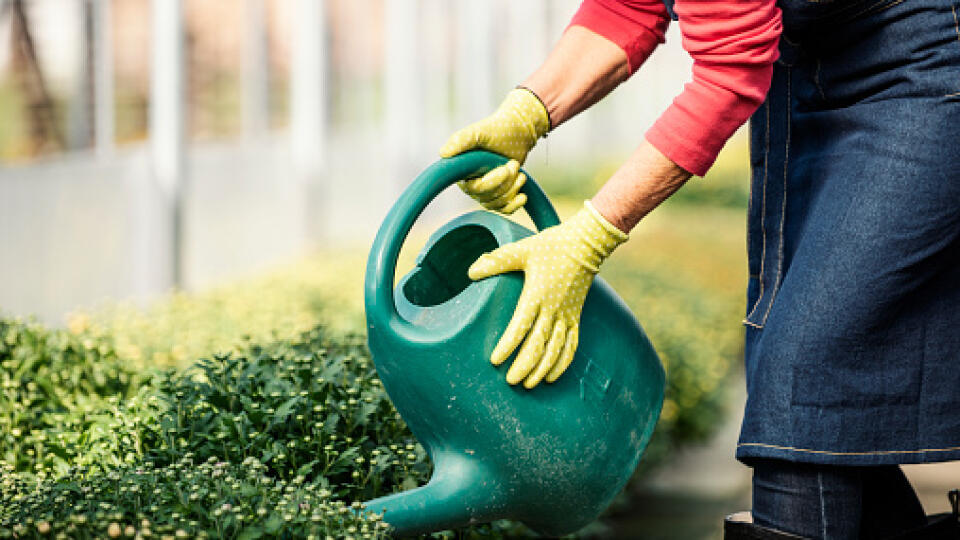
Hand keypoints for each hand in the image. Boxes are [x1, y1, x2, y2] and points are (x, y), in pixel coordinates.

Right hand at [439, 88, 549, 213]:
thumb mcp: (478, 132)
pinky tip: (523, 196)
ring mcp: (486, 190)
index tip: (505, 169)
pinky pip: (504, 209)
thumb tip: (443, 154)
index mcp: (462, 171)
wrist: (518, 130)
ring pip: (498, 203)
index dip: (492, 182)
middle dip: (506, 181)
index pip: (475, 188)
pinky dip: (514, 205)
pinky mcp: (498, 194)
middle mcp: (471, 183)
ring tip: (518, 169)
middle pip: (488, 197)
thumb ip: (460, 140)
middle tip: (514, 163)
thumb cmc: (497, 129)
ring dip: (513, 188)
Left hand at [467, 201, 627, 387]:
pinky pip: (572, 346)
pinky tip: (551, 377)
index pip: (521, 326)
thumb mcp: (521, 250)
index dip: (509, 345)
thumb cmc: (550, 246)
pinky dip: (562, 364)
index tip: (495, 360)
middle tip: (510, 381)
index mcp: (537, 294)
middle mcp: (553, 309)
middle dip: (525, 365)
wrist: (586, 244)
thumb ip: (497, 261)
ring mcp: (567, 315)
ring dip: (542, 369)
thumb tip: (471, 272)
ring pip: (556, 349)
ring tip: (528, 384)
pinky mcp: (576, 318)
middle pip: (539, 344)